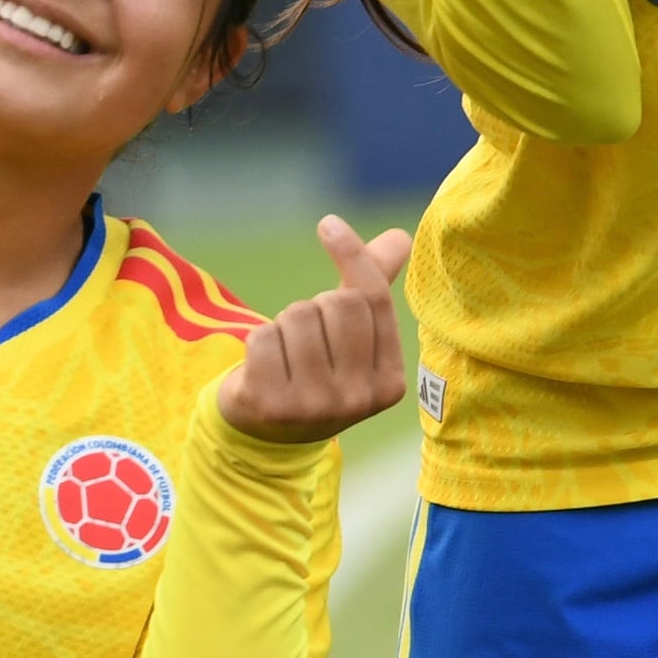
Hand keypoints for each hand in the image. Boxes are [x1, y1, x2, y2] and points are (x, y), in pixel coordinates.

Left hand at [217, 213, 415, 444]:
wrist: (269, 433)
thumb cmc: (319, 372)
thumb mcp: (354, 339)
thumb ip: (374, 287)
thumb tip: (401, 236)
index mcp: (390, 382)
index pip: (373, 300)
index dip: (351, 255)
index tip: (328, 224)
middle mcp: (358, 399)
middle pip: (337, 304)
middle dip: (315, 306)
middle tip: (307, 337)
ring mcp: (315, 406)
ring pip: (297, 317)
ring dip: (284, 324)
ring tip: (286, 355)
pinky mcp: (271, 405)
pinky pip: (261, 337)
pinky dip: (257, 341)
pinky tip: (263, 367)